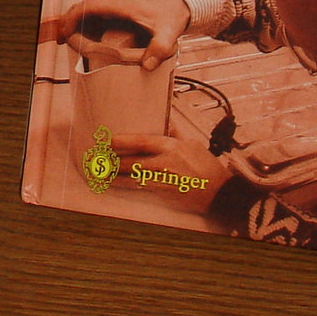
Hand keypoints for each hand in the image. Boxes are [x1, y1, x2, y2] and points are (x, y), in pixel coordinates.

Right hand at [51, 0, 190, 69]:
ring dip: (78, 24)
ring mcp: (117, 6)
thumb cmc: (173, 14)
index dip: (72, 17)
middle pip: (84, 8)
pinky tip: (88, 39)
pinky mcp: (120, 12)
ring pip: (90, 12)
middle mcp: (115, 3)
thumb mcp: (168, 33)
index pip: (88, 6)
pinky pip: (98, 16)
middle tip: (63, 40)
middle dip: (69, 22)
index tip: (65, 32)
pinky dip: (88, 26)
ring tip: (72, 43)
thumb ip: (159, 49)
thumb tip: (146, 66)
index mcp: (120, 5)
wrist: (181, 4)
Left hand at [110, 132, 232, 213]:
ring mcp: (164, 181)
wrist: (220, 193)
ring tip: (100, 174)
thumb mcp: (193, 145)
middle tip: (96, 159)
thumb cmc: (207, 167)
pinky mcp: (164, 195)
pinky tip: (116, 186)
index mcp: (171, 147)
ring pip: (133, 179)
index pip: (142, 142)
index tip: (107, 139)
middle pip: (132, 162)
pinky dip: (127, 187)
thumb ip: (175, 133)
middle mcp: (165, 164)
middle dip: (113, 161)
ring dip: (115, 177)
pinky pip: (141, 190)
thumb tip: (166, 120)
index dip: (123, 141)